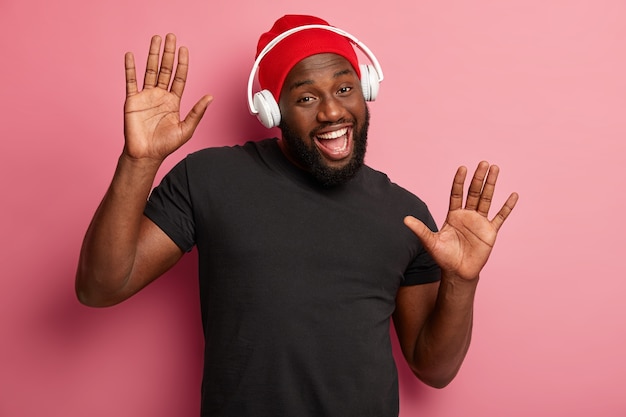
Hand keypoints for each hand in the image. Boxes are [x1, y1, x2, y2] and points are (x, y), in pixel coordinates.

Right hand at [123, 33, 211, 161]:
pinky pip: (131, 81)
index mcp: (173, 101)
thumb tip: (210, 97)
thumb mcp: (186, 129)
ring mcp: (146, 96)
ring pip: (150, 71)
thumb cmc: (166, 145)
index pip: (179, 77)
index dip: (182, 63)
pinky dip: (130, 68)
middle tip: (171, 37)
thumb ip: (197, 112)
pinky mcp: (132, 100)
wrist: (146, 155)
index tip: (184, 50)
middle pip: (165, 69)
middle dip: (168, 53)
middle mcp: (160, 96)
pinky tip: (131, 56)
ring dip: (152, 55)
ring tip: (155, 39)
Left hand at [404, 161, 518, 280]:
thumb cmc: (444, 257)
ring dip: (491, 185)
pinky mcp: (490, 232)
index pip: (456, 193)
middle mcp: (467, 215)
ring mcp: (480, 222)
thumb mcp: (430, 242)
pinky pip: (500, 217)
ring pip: (487, 199)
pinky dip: (507, 207)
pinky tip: (513, 195)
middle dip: (478, 178)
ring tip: (495, 169)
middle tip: (484, 163)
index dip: (459, 181)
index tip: (462, 168)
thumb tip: (405, 219)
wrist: (458, 272)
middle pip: (474, 192)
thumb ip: (420, 229)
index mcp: (453, 215)